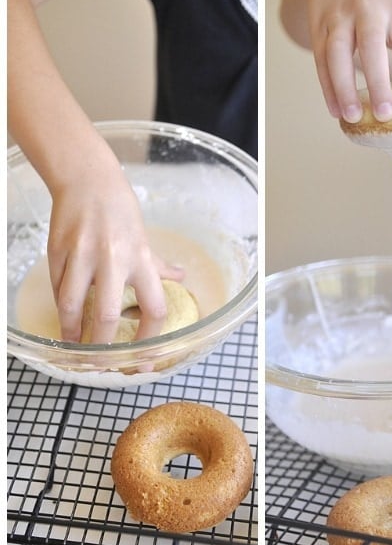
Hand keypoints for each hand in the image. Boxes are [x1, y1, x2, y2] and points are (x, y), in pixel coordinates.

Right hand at [47, 157, 182, 343]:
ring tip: (74, 347)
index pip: (153, 308)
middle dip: (104, 346)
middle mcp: (114, 260)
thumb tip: (180, 277)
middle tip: (101, 363)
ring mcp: (83, 257)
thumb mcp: (145, 238)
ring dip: (73, 332)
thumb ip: (158, 264)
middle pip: (109, 315)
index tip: (141, 355)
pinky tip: (65, 317)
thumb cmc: (121, 211)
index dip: (149, 338)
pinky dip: (62, 307)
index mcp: (141, 259)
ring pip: (73, 305)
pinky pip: (58, 289)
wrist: (88, 182)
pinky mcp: (58, 253)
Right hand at [281, 0, 391, 121]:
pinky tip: (335, 111)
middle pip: (371, 46)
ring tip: (353, 117)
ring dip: (344, 88)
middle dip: (378, 82)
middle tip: (384, 115)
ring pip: (338, 54)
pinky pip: (320, 62)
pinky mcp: (318, 28)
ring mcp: (339, 18)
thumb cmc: (376, 9)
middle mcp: (368, 10)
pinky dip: (328, 88)